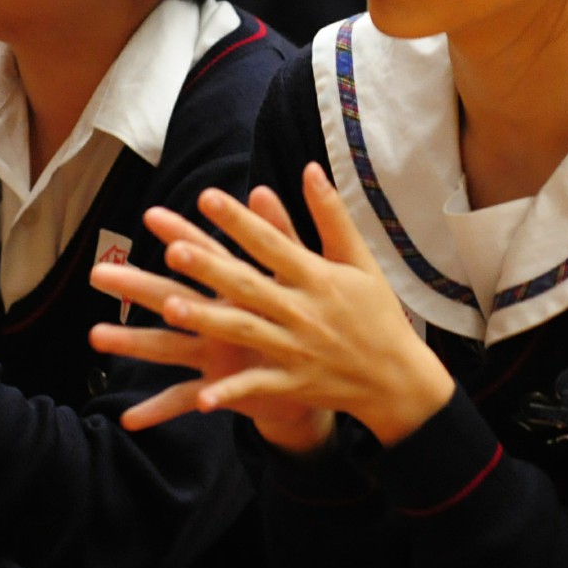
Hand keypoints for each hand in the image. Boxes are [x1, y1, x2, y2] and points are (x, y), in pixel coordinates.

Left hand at [91, 164, 455, 451]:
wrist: (398, 378)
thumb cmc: (377, 313)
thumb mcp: (361, 261)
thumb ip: (332, 217)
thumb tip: (310, 168)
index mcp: (319, 278)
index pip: (272, 243)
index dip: (239, 221)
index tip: (205, 198)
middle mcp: (305, 311)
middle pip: (250, 286)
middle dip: (211, 269)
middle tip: (172, 250)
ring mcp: (298, 349)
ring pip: (247, 331)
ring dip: (209, 321)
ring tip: (169, 308)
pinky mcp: (295, 382)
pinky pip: (259, 386)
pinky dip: (233, 393)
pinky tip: (203, 399)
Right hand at [92, 186, 330, 454]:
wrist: (313, 377)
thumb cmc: (301, 321)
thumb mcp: (299, 277)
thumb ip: (282, 237)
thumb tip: (263, 190)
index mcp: (235, 290)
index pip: (204, 256)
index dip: (182, 237)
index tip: (152, 216)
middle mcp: (214, 319)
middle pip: (171, 297)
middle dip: (137, 286)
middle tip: (99, 274)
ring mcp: (211, 354)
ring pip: (167, 346)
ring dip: (133, 342)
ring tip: (96, 335)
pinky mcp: (217, 387)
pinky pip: (184, 399)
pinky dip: (157, 409)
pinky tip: (129, 419)